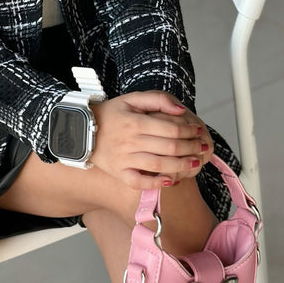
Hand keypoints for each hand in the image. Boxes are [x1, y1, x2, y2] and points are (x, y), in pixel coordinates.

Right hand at [91, 91, 212, 189]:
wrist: (80, 131)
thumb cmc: (110, 113)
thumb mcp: (131, 99)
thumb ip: (158, 100)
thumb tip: (181, 110)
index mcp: (136, 122)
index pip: (171, 128)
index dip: (189, 130)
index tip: (198, 130)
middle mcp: (131, 142)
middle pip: (169, 147)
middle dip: (191, 148)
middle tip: (203, 147)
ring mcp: (125, 159)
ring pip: (159, 165)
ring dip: (182, 165)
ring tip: (195, 163)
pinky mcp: (119, 173)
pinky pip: (139, 182)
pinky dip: (156, 183)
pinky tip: (171, 181)